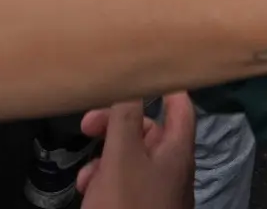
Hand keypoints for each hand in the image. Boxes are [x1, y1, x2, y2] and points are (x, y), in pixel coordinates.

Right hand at [77, 95, 194, 208]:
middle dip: (116, 125)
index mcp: (177, 151)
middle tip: (87, 125)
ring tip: (86, 172)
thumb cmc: (129, 203)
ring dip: (105, 157)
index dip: (165, 86)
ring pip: (131, 159)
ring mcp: (159, 189)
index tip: (143, 70)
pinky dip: (106, 179)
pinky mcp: (142, 205)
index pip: (181, 107)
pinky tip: (88, 187)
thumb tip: (132, 85)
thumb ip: (126, 119)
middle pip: (148, 132)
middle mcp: (173, 168)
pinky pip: (125, 183)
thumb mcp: (122, 156)